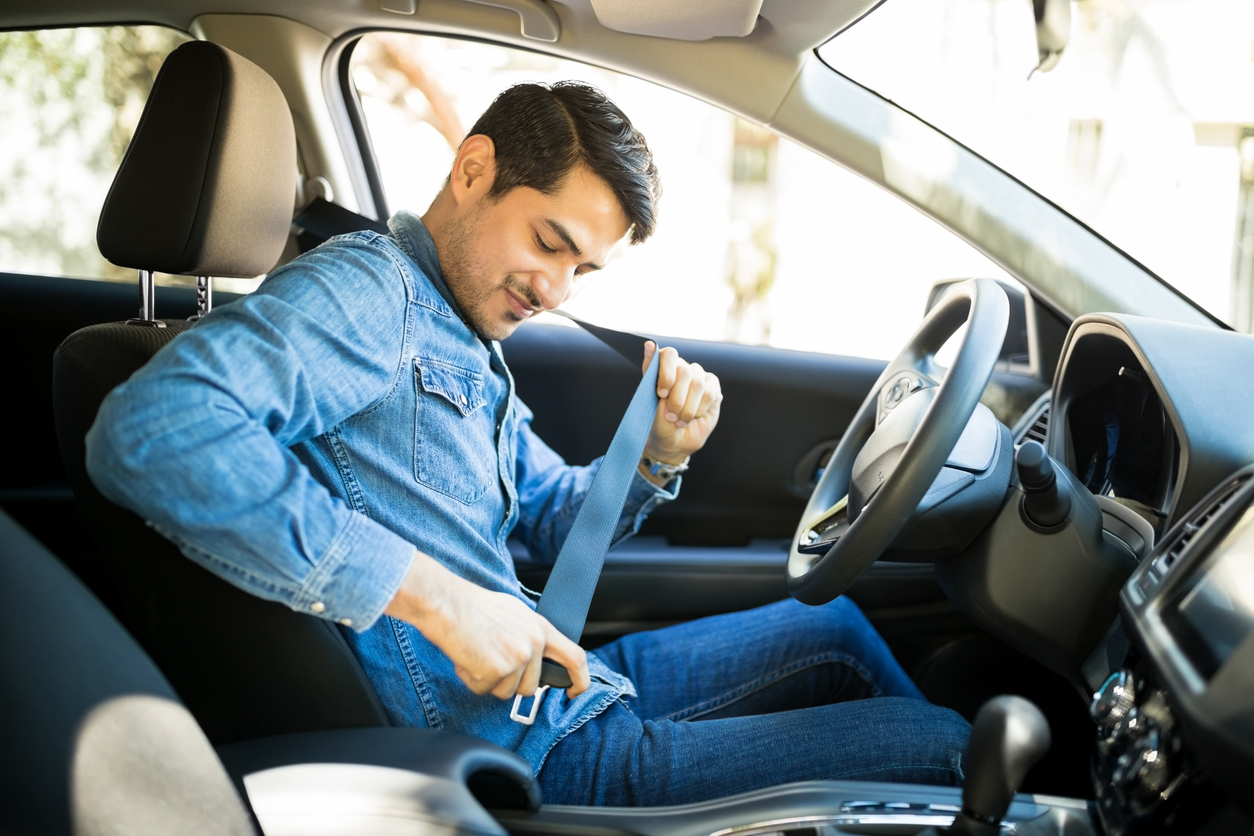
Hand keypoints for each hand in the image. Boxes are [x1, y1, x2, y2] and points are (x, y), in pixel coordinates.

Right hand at [385, 551, 589, 699]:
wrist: (448, 604)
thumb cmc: (474, 607)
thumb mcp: (515, 614)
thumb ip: (530, 636)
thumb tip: (536, 655)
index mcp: (541, 628)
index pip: (575, 658)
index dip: (579, 680)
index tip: (574, 692)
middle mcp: (534, 643)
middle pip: (531, 687)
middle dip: (509, 683)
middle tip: (490, 661)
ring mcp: (517, 658)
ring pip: (507, 692)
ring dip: (490, 681)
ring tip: (477, 655)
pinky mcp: (497, 670)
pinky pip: (484, 690)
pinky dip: (472, 680)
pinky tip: (467, 658)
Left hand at [641, 341, 721, 465]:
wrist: (673, 442)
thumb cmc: (657, 421)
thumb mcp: (647, 398)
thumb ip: (650, 371)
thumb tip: (649, 343)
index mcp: (664, 368)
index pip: (669, 354)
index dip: (667, 374)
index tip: (662, 394)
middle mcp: (683, 368)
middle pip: (684, 371)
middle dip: (677, 399)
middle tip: (670, 416)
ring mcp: (699, 377)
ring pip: (698, 384)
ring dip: (688, 408)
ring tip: (680, 420)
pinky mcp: (713, 388)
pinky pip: (711, 394)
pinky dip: (699, 409)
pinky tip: (694, 416)